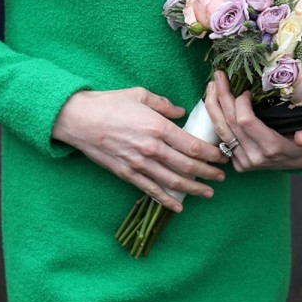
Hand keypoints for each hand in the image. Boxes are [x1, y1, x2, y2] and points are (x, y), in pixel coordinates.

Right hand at [52, 87, 227, 211]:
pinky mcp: (127, 174)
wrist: (80, 120)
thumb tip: (180, 112)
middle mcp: (152, 148)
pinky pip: (151, 191)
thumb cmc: (109, 103)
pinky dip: (167, 200)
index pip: (192, 145)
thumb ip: (164, 105)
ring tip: (208, 193)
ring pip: (173, 181)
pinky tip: (179, 206)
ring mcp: (139, 164)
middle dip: (208, 173)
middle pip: (187, 166)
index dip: (211, 154)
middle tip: (222, 177)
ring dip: (193, 189)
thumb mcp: (140, 95)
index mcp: (158, 127)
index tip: (222, 157)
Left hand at [204, 69, 301, 171]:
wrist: (299, 163)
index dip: (240, 103)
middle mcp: (254, 157)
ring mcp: (244, 162)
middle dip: (222, 96)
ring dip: (213, 105)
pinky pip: (221, 138)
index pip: (245, 122)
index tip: (246, 89)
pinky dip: (215, 118)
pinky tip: (214, 101)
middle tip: (219, 75)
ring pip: (220, 131)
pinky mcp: (237, 163)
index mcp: (272, 148)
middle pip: (229, 123)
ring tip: (212, 84)